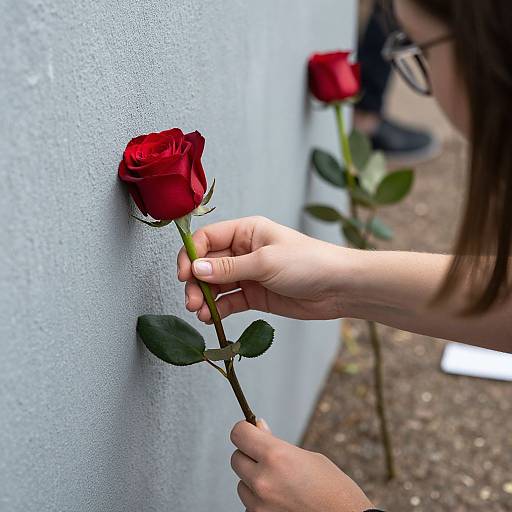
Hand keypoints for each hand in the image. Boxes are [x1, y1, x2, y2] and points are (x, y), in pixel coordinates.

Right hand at [177, 216, 349, 321]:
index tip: (184, 275)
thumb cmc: (308, 262)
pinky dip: (218, 310)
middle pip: (207, 264)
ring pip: (216, 285)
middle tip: (191, 301)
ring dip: (204, 298)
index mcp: (246, 232)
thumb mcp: (265, 262)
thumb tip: (196, 268)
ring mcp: (249, 274)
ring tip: (200, 312)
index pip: (207, 238)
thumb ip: (229, 268)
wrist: (338, 287)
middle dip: (196, 282)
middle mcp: (243, 251)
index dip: (191, 255)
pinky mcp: (255, 295)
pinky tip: (211, 319)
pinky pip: (229, 301)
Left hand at [230, 420, 372, 511]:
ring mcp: (259, 505)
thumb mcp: (308, 456)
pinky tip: (280, 500)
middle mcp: (262, 480)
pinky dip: (259, 501)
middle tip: (268, 458)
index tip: (251, 430)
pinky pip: (249, 505)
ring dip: (253, 480)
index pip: (239, 434)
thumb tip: (256, 428)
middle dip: (249, 455)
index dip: (245, 429)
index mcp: (276, 456)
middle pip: (236, 458)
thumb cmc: (334, 489)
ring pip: (241, 483)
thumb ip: (277, 444)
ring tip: (280, 484)